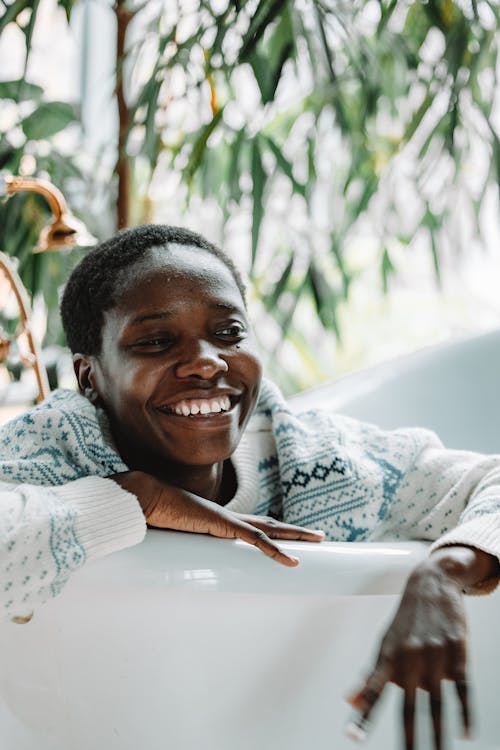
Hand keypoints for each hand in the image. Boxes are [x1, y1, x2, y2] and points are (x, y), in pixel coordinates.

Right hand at [111, 471, 323, 565]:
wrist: (145, 498)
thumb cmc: (152, 516)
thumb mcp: (170, 537)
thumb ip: (176, 546)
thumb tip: (169, 564)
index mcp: (218, 520)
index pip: (254, 526)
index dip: (273, 532)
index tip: (289, 539)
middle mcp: (229, 517)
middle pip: (271, 524)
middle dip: (296, 531)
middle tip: (320, 536)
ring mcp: (228, 519)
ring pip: (271, 528)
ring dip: (296, 535)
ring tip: (319, 540)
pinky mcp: (223, 525)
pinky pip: (256, 539)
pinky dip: (276, 550)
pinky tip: (293, 560)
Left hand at [347, 558, 468, 749]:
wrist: (432, 583)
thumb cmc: (406, 620)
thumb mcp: (384, 643)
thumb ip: (369, 676)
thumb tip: (349, 702)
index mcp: (388, 655)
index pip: (372, 690)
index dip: (363, 715)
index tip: (353, 737)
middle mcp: (409, 657)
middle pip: (408, 706)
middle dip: (409, 738)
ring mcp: (435, 656)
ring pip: (437, 704)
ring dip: (437, 735)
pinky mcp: (458, 653)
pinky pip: (463, 690)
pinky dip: (465, 714)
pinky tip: (466, 734)